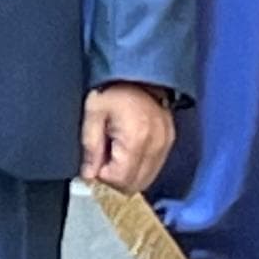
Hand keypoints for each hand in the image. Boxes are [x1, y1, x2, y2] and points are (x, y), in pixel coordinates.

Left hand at [81, 80, 177, 196]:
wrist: (139, 74)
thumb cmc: (115, 89)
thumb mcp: (93, 113)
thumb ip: (90, 147)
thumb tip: (89, 174)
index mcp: (136, 138)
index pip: (120, 179)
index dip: (103, 175)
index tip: (95, 161)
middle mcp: (156, 145)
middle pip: (135, 184)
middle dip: (115, 178)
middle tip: (104, 158)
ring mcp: (166, 145)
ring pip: (146, 179)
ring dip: (128, 174)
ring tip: (116, 151)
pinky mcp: (169, 142)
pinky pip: (154, 168)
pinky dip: (139, 166)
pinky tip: (128, 149)